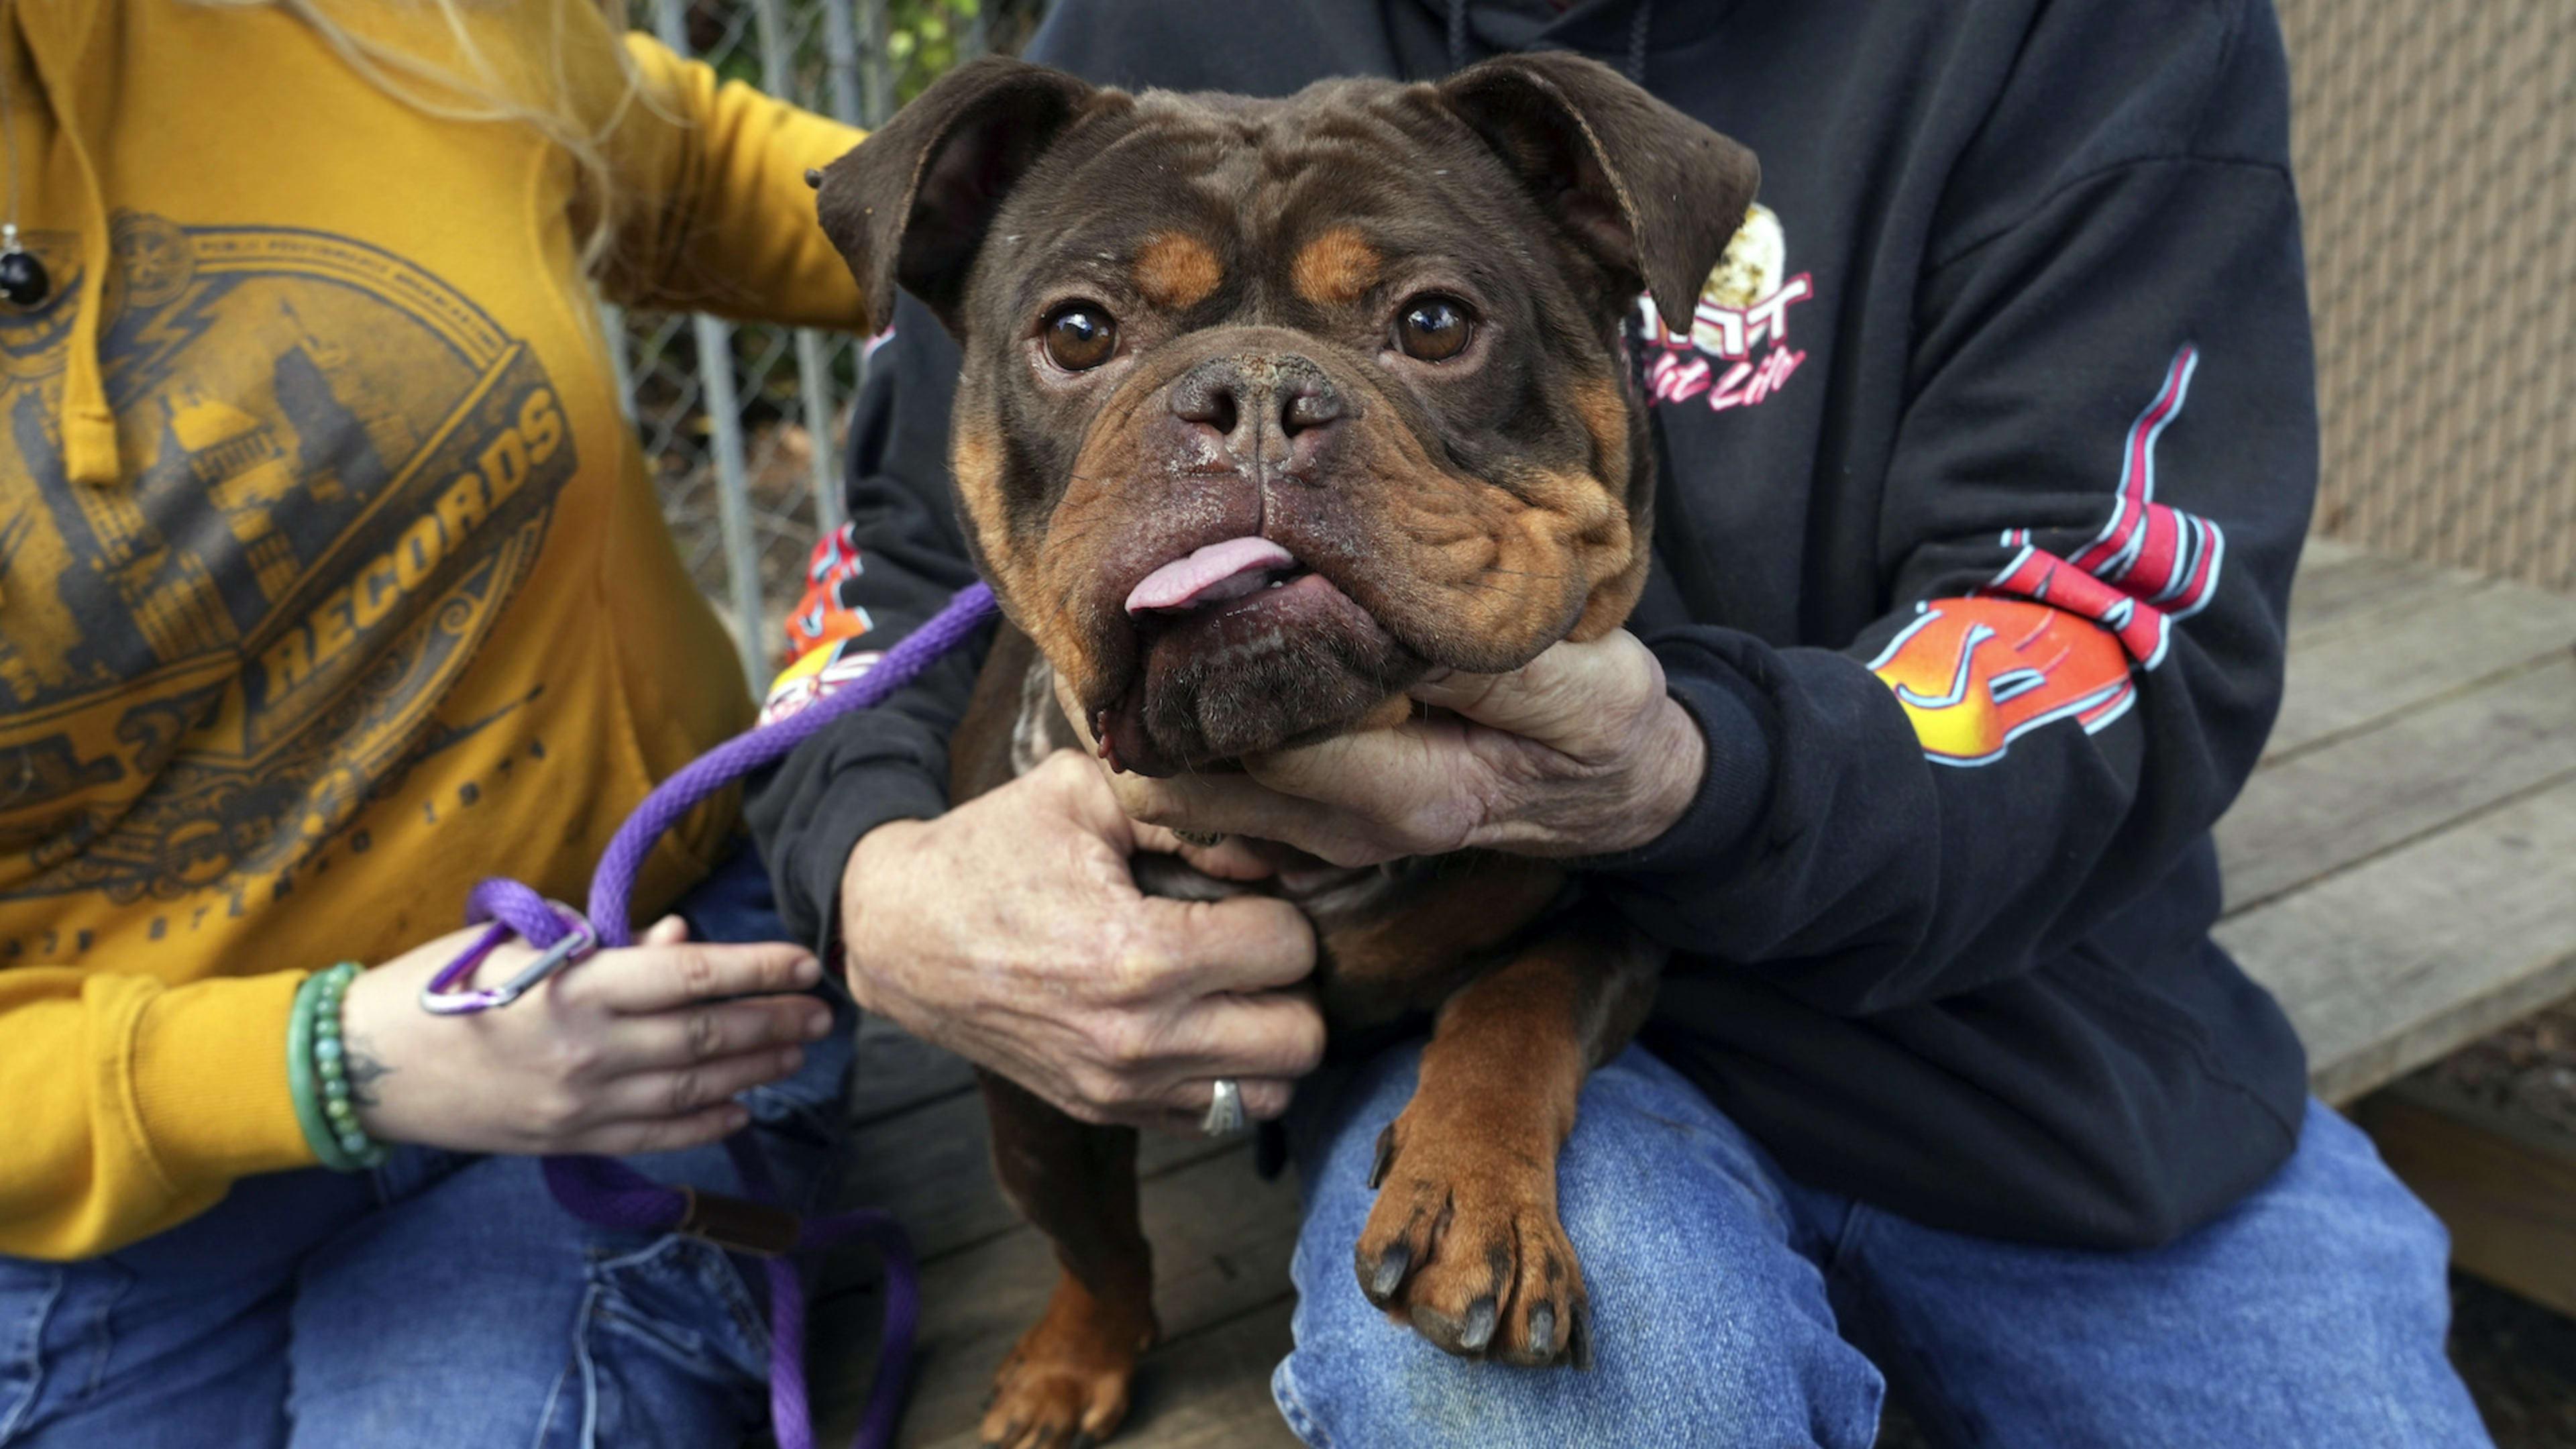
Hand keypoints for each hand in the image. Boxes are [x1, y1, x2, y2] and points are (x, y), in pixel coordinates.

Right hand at [340, 916, 830, 1155]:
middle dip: (774, 1023)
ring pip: (694, 1091)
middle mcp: (589, 1050)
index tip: (804, 964)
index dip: (759, 970)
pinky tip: (742, 1109)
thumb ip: (607, 943)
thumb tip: (679, 939)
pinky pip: (655, 1137)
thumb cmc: (442, 984)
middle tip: (822, 1013)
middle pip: (707, 1036)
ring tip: (797, 1053)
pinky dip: (707, 1124)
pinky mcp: (567, 1141)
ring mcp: (580, 1103)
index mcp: (578, 986)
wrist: (366, 1064)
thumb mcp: (521, 942)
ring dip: (755, 1071)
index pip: (693, 975)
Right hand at [840, 749, 1322, 1131]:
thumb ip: (1189, 817)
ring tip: (1235, 989)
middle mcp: (1137, 1039)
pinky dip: (1226, 1074)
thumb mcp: (1082, 795)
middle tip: (1254, 945)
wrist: (899, 934)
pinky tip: (1197, 1021)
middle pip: (1300, 1037)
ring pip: (1270, 1092)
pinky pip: (1216, 1117)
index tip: (1247, 894)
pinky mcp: (1105, 1113)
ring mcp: (1121, 1089)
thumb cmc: (991, 851)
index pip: (1288, 948)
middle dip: (1291, 983)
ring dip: (1267, 1038)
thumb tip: (1273, 853)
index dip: (1281, 908)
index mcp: (1137, 955)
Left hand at [1106, 630, 1705, 866]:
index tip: (1207, 584)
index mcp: (1416, 798)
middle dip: (1166, 704)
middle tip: (1138, 603)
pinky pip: (1218, 798)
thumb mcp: (1582, 685)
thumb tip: (1380, 620)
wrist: (1621, 783)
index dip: (1227, 669)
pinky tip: (1182, 677)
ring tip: (1145, 634)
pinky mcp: (1320, 824)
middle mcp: (1356, 832)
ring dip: (1166, 725)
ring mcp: (1331, 837)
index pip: (1276, 743)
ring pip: (1198, 795)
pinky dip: (1188, 745)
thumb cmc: (1604, 722)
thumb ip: (1483, 664)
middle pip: (1211, 780)